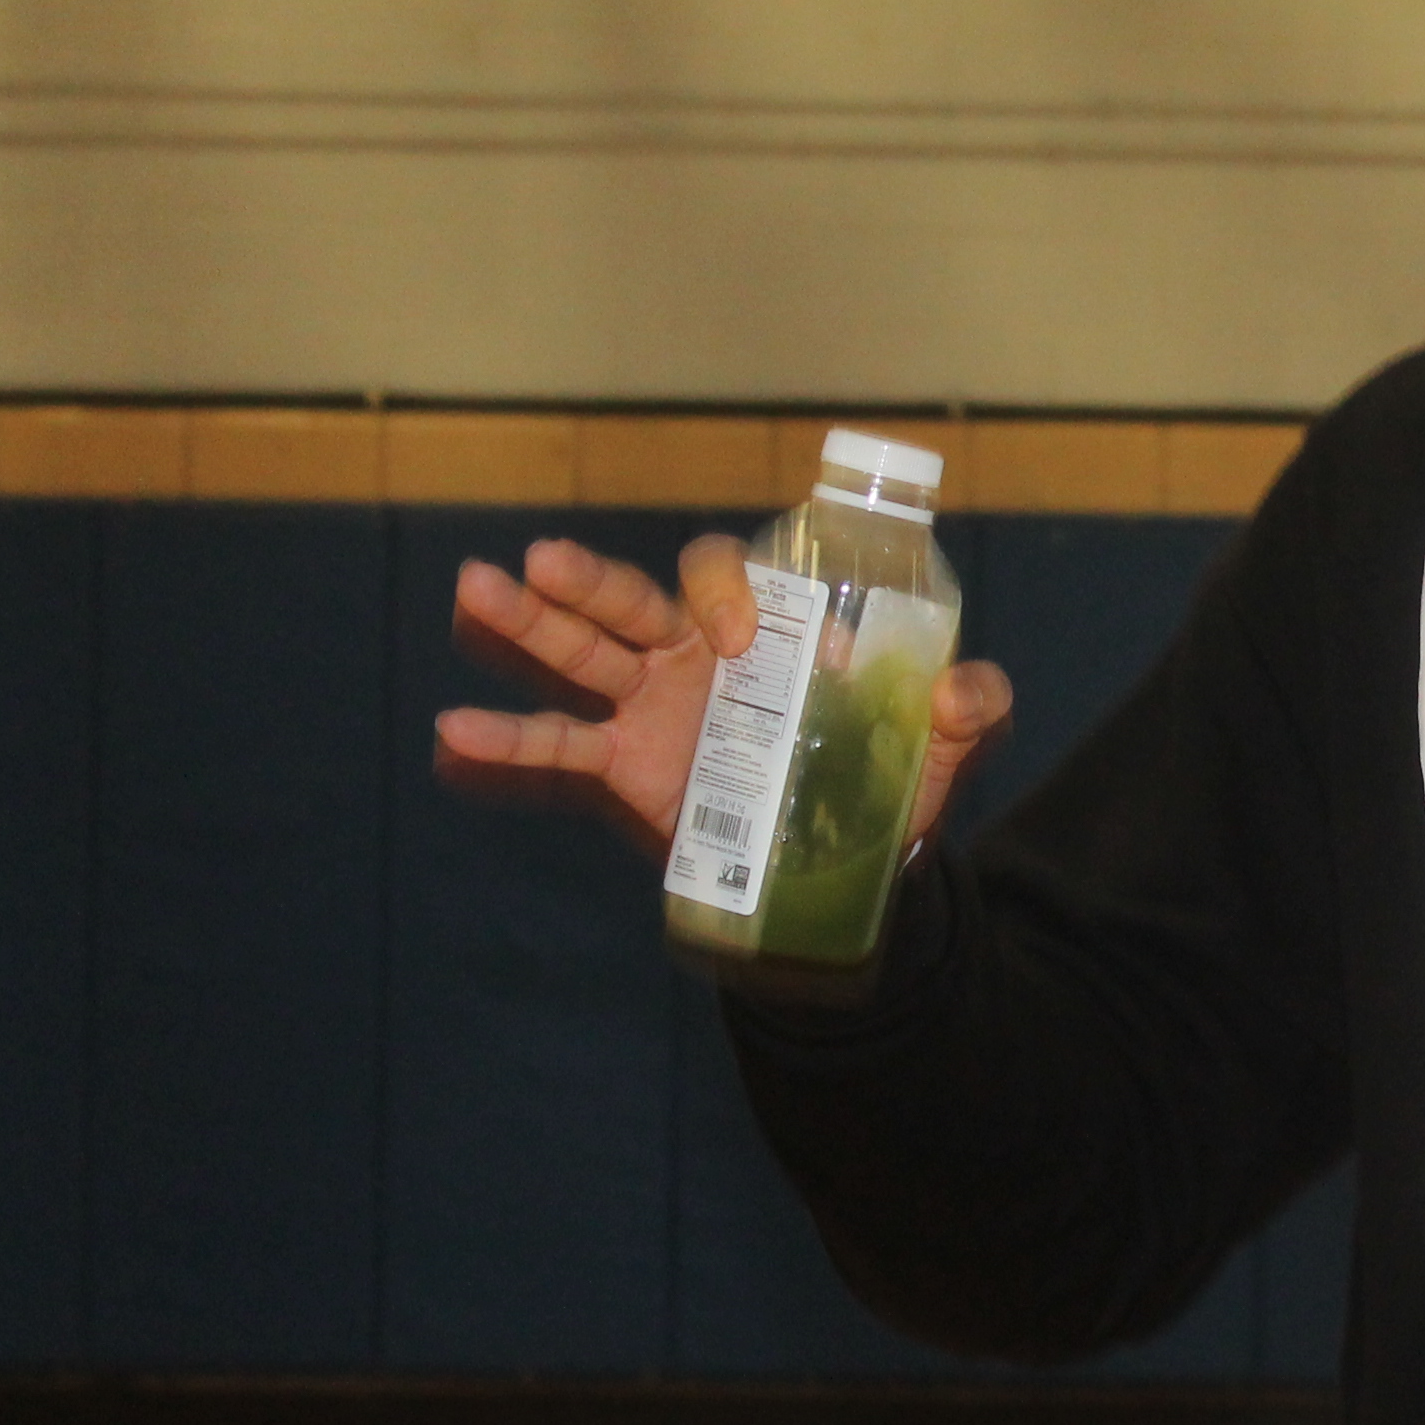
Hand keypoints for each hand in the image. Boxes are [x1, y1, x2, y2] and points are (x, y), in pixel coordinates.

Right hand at [435, 535, 1015, 854]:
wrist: (855, 863)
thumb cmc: (896, 778)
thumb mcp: (947, 740)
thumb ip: (971, 705)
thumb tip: (959, 689)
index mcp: (770, 629)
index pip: (727, 578)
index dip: (725, 590)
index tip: (742, 639)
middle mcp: (698, 654)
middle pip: (633, 599)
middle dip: (588, 580)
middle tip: (541, 561)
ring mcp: (654, 707)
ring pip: (582, 653)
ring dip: (527, 623)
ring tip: (472, 589)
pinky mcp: (629, 769)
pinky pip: (562, 747)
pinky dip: (509, 739)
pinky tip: (453, 731)